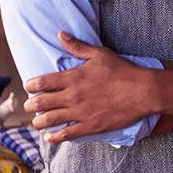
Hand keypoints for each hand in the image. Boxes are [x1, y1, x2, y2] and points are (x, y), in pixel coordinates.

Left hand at [23, 31, 154, 143]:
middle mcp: (73, 96)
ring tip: (37, 121)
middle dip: (30, 105)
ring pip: (49, 120)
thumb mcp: (100, 54)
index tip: (29, 87)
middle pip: (40, 103)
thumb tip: (60, 34)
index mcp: (73, 77)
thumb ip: (78, 46)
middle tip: (29, 105)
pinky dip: (54, 137)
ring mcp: (80, 113)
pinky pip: (66, 135)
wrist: (143, 91)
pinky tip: (49, 137)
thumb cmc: (122, 71)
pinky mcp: (90, 126)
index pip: (42, 82)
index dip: (30, 85)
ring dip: (38, 122)